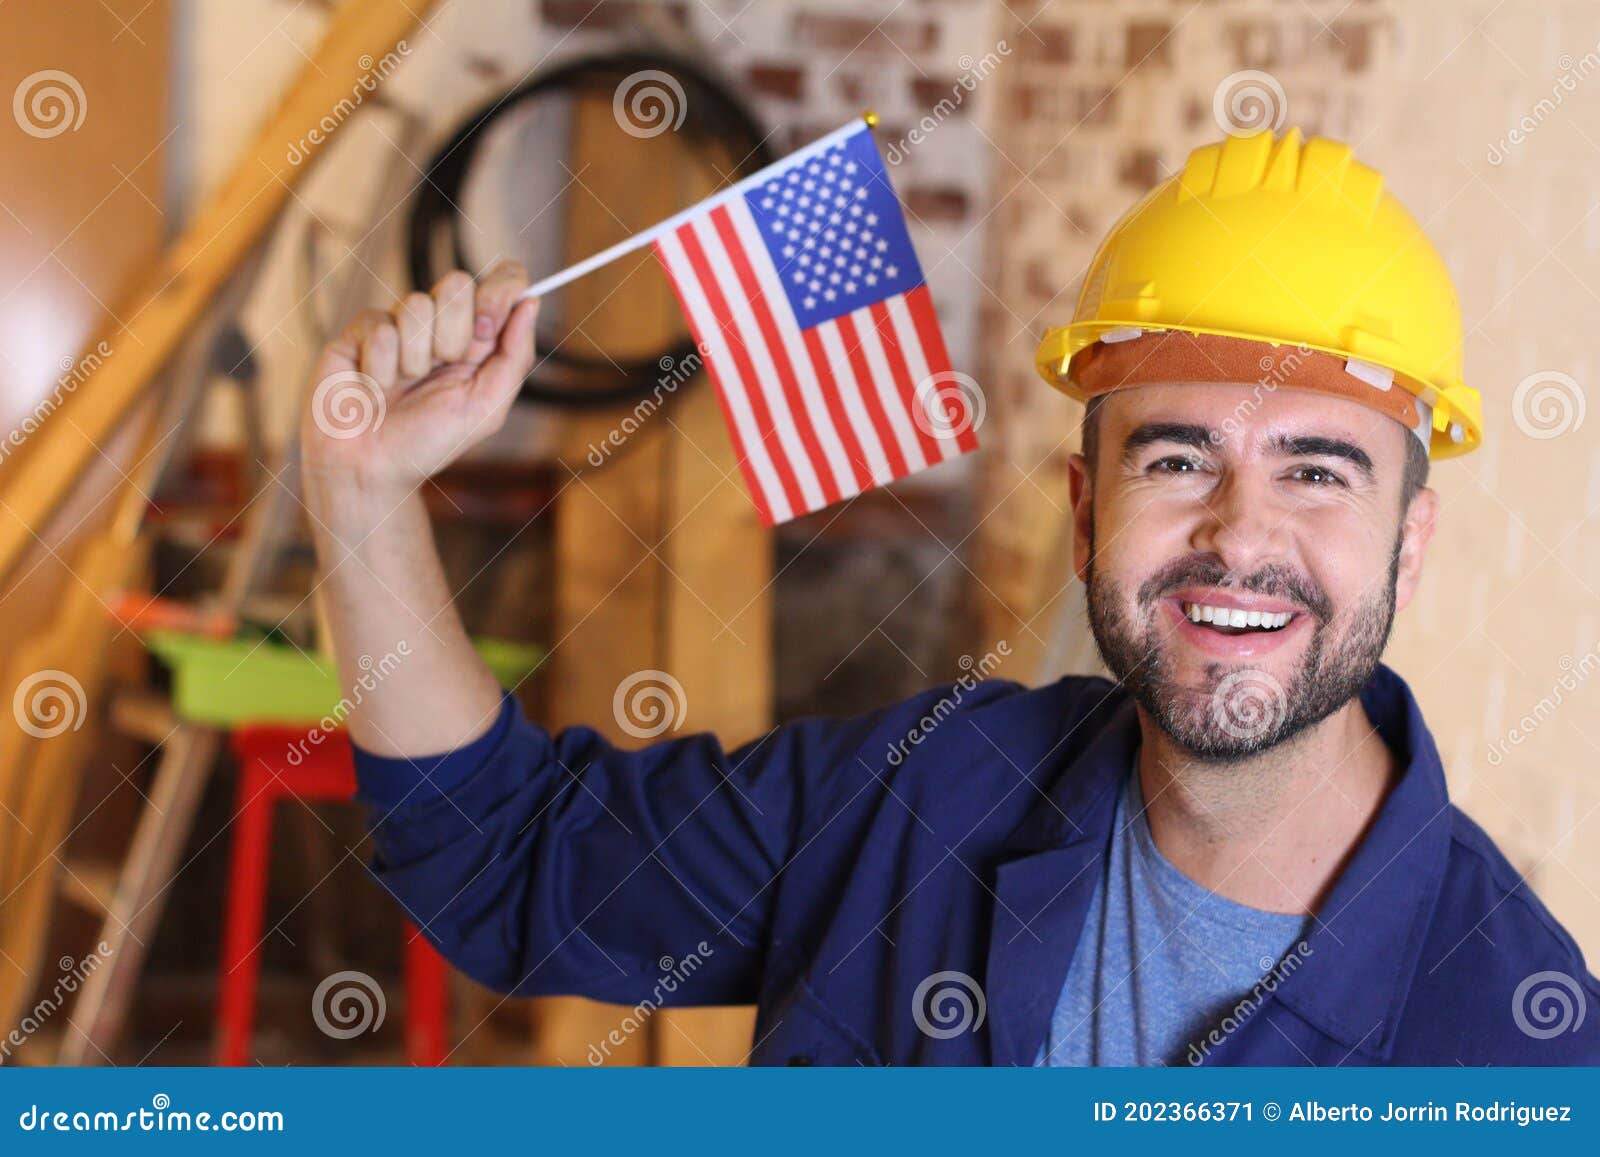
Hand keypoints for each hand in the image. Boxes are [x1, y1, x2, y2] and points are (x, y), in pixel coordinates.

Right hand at [300, 261, 539, 494]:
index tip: (487, 327)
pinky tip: (375, 385)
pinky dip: (382, 367)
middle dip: (453, 334)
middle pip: (457, 284)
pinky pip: (380, 326)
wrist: (369, 468)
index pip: (503, 281)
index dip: (500, 290)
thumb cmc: (428, 442)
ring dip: (415, 359)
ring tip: (403, 385)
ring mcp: (401, 324)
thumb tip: (532, 302)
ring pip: (417, 304)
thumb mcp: (487, 408)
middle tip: (441, 367)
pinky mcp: (362, 329)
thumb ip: (514, 356)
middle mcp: (441, 324)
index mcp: (479, 339)